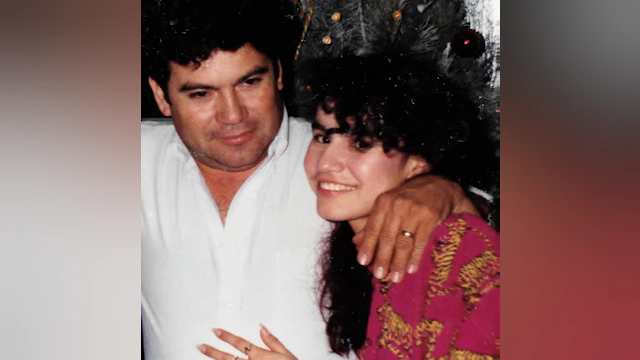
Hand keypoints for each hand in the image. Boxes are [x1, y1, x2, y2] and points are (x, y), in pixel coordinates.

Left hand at [198, 324, 296, 359]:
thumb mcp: (287, 354)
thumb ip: (273, 341)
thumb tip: (261, 327)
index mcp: (260, 356)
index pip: (240, 343)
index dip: (226, 337)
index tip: (216, 331)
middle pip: (228, 358)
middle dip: (213, 351)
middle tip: (201, 345)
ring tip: (204, 353)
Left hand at [354, 175, 476, 282]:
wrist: (439, 187)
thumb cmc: (410, 198)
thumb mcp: (389, 206)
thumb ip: (374, 224)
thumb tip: (356, 243)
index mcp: (383, 202)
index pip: (372, 227)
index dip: (367, 246)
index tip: (363, 262)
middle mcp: (397, 205)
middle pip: (387, 237)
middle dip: (382, 258)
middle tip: (379, 275)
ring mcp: (414, 210)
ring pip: (403, 242)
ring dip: (398, 262)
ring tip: (395, 278)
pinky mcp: (430, 217)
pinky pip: (420, 241)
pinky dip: (415, 257)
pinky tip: (411, 269)